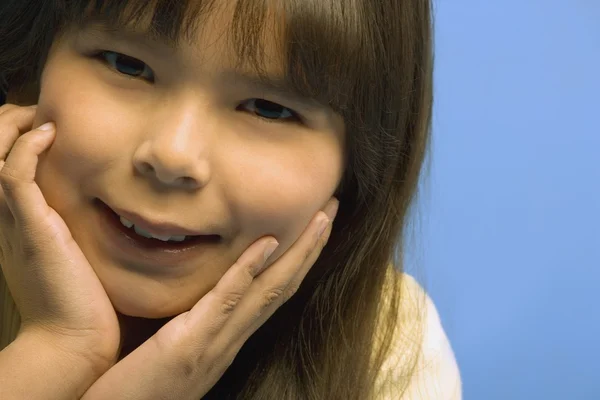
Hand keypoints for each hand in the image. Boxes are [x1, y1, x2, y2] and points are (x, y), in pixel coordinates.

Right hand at [0, 104, 119, 367]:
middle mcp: (3, 217)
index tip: (42, 124)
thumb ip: (67, 225)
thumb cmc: (76, 298)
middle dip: (5, 123)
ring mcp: (13, 221)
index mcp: (10, 221)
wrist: (72, 339)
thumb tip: (89, 202)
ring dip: (11, 127)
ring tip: (42, 118)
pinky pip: (14, 175)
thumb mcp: (66, 252)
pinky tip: (49, 134)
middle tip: (39, 115)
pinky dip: (24, 147)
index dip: (9, 136)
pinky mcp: (33, 227)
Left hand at [80, 197, 338, 399]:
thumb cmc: (132, 389)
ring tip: (320, 217)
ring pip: (269, 291)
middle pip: (283, 287)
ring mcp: (215, 344)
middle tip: (331, 208)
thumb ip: (188, 323)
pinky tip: (268, 241)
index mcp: (227, 339)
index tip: (314, 228)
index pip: (272, 293)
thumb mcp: (170, 351)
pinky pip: (227, 300)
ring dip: (300, 252)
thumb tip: (195, 295)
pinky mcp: (189, 345)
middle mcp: (230, 341)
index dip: (298, 260)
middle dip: (311, 247)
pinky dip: (250, 269)